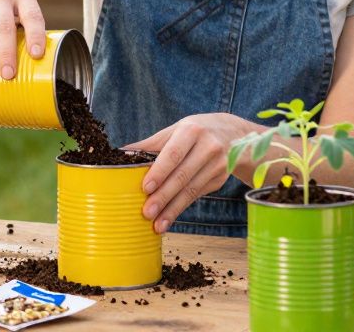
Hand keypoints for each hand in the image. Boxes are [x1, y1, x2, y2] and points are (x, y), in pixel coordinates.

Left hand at [122, 113, 254, 233]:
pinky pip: (196, 196)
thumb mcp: (175, 130)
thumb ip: (150, 144)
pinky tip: (169, 219)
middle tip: (146, 212)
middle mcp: (208, 147)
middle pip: (182, 176)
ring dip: (172, 209)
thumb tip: (120, 154)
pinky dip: (181, 208)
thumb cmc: (195, 131)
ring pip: (191, 191)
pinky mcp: (220, 179)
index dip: (160, 172)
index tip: (145, 187)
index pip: (174, 154)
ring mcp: (218, 165)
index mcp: (191, 131)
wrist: (233, 134)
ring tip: (156, 224)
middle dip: (164, 196)